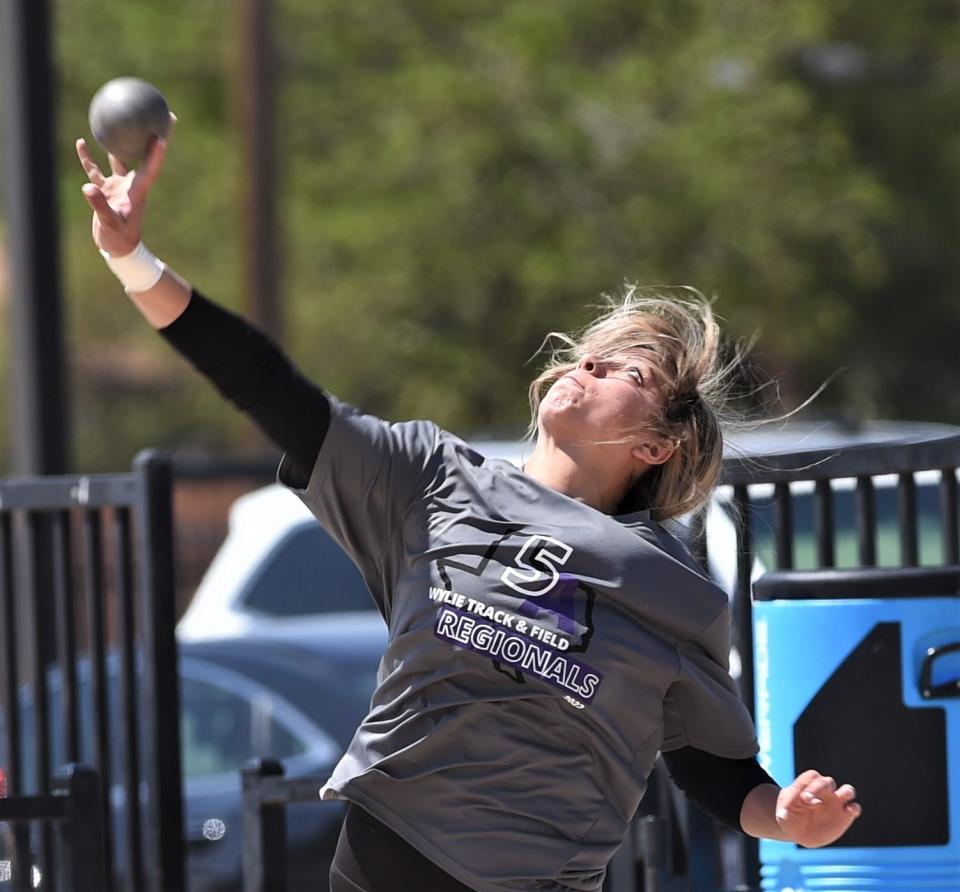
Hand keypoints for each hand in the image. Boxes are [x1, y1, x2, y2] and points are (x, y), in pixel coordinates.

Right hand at [76, 116, 172, 257]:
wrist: (116, 247)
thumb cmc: (119, 238)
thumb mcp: (110, 223)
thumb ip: (100, 206)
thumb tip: (87, 187)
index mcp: (138, 191)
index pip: (151, 168)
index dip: (157, 153)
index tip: (164, 135)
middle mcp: (132, 184)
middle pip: (145, 155)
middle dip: (155, 137)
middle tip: (163, 116)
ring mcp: (119, 185)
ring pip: (121, 157)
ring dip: (122, 140)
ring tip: (123, 119)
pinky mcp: (106, 189)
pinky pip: (96, 169)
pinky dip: (90, 157)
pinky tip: (82, 142)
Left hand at [776, 769, 861, 847]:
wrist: (800, 832)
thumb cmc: (790, 817)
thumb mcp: (783, 813)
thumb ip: (784, 810)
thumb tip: (784, 813)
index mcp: (809, 785)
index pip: (812, 776)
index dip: (808, 785)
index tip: (803, 798)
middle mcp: (824, 791)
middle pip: (828, 781)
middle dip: (820, 788)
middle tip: (808, 801)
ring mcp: (836, 802)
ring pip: (848, 790)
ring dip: (846, 792)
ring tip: (840, 797)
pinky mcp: (845, 816)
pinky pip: (855, 808)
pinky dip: (854, 808)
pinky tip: (849, 810)